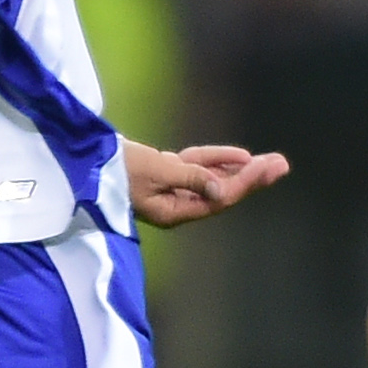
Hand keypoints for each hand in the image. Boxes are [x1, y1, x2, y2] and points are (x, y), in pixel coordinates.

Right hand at [124, 140, 292, 226]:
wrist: (84, 161)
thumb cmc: (115, 168)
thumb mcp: (154, 171)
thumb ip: (189, 177)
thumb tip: (220, 190)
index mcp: (174, 211)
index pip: (218, 198)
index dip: (244, 182)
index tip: (266, 166)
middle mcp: (178, 205)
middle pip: (223, 194)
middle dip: (253, 179)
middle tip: (282, 165)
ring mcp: (172, 189)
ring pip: (215, 181)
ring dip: (242, 170)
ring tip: (271, 161)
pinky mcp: (165, 174)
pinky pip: (199, 169)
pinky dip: (218, 161)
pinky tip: (241, 156)